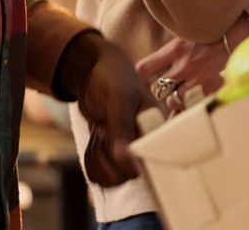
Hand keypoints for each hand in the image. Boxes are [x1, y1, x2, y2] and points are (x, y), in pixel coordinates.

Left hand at [59, 31, 158, 186]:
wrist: (92, 71)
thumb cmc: (112, 77)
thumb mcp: (119, 98)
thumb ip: (122, 128)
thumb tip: (124, 157)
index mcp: (157, 125)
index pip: (152, 159)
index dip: (131, 160)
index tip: (114, 146)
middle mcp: (146, 140)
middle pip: (131, 173)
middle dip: (109, 158)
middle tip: (103, 132)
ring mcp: (129, 147)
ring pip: (115, 176)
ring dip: (99, 160)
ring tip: (98, 134)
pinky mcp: (114, 151)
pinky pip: (104, 173)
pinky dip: (93, 162)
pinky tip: (94, 142)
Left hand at [136, 19, 248, 109]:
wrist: (235, 32)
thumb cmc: (209, 31)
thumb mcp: (186, 33)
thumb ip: (172, 49)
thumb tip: (160, 59)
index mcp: (174, 50)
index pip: (143, 69)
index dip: (145, 73)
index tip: (152, 71)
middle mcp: (182, 65)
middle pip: (156, 88)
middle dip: (160, 88)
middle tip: (168, 83)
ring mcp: (196, 78)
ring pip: (172, 100)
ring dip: (173, 99)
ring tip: (179, 92)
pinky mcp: (209, 86)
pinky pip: (193, 103)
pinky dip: (192, 103)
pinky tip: (194, 96)